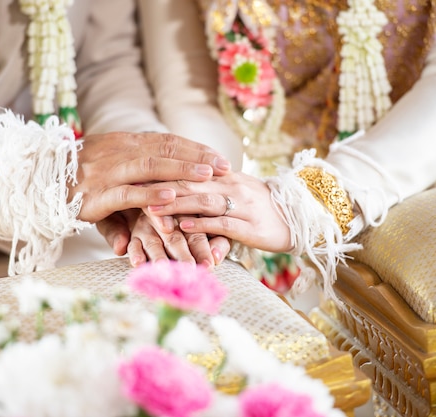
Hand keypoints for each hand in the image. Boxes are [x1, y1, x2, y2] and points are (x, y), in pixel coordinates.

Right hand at [68, 132, 230, 223]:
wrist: (36, 186)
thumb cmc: (78, 182)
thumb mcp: (108, 177)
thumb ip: (134, 187)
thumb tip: (153, 211)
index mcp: (123, 143)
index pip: (165, 140)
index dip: (193, 148)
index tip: (218, 157)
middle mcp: (117, 152)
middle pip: (164, 149)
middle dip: (196, 157)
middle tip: (224, 166)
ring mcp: (107, 172)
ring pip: (150, 167)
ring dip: (180, 170)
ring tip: (206, 176)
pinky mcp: (97, 195)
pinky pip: (128, 193)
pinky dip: (151, 195)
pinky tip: (172, 198)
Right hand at [97, 209, 230, 267]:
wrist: (154, 205)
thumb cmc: (193, 221)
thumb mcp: (209, 228)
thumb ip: (217, 242)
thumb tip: (217, 258)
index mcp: (189, 215)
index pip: (196, 235)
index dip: (202, 250)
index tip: (209, 266)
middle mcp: (167, 219)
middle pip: (176, 239)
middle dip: (182, 255)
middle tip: (188, 269)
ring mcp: (148, 226)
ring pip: (154, 242)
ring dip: (158, 256)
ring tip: (163, 268)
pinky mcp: (133, 233)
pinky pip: (133, 243)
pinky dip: (135, 253)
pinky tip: (137, 263)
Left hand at [147, 171, 291, 253]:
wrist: (299, 218)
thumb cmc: (262, 208)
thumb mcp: (236, 192)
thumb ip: (211, 189)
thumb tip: (180, 187)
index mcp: (226, 177)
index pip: (190, 171)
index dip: (163, 173)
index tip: (138, 174)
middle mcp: (232, 187)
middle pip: (192, 183)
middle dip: (162, 187)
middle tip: (135, 190)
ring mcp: (242, 206)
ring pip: (205, 201)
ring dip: (177, 205)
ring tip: (153, 209)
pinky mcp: (251, 226)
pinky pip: (224, 223)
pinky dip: (202, 224)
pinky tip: (184, 226)